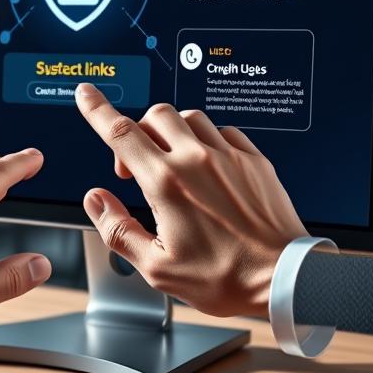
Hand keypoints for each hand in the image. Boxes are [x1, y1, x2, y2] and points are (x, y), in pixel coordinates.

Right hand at [75, 83, 306, 317]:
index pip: (120, 133)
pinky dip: (207, 140)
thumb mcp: (157, 267)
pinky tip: (208, 166)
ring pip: (189, 117)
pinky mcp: (254, 160)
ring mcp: (229, 156)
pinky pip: (223, 131)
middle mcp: (196, 160)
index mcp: (166, 184)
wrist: (286, 278)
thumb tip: (96, 199)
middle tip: (137, 166)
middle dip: (137, 130)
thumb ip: (118, 229)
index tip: (86, 93)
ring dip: (172, 133)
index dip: (97, 109)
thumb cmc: (223, 278)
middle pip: (154, 115)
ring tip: (173, 164)